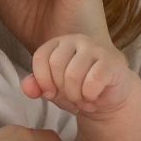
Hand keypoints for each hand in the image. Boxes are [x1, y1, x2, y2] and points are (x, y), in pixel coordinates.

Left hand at [22, 33, 140, 120]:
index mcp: (59, 42)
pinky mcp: (112, 62)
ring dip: (75, 96)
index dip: (42, 81)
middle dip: (61, 90)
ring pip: (73, 75)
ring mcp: (95, 48)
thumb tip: (27, 88)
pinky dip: (90, 96)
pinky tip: (94, 99)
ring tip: (82, 100)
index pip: (41, 57)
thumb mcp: (53, 89)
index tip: (50, 94)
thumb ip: (36, 86)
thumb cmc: (78, 89)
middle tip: (71, 98)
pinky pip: (93, 81)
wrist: (109, 97)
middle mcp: (76, 40)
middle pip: (56, 65)